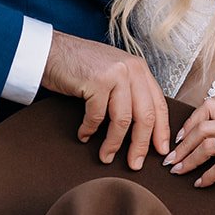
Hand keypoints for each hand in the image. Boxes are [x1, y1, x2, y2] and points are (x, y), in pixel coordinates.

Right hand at [43, 32, 169, 167]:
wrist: (51, 50)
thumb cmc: (81, 65)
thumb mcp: (114, 73)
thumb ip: (130, 92)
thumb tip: (142, 128)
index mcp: (140, 69)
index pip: (159, 104)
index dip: (162, 131)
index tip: (161, 151)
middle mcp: (131, 69)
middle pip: (145, 115)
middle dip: (141, 145)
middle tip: (135, 164)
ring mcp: (115, 74)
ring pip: (123, 120)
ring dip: (113, 143)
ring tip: (106, 157)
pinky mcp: (96, 81)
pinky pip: (97, 116)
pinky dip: (90, 130)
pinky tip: (83, 135)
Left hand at [164, 99, 214, 196]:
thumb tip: (210, 144)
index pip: (209, 107)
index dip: (190, 122)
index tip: (180, 139)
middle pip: (202, 127)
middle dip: (181, 145)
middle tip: (170, 161)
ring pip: (208, 145)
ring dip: (188, 160)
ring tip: (178, 172)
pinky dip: (207, 176)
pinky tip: (200, 184)